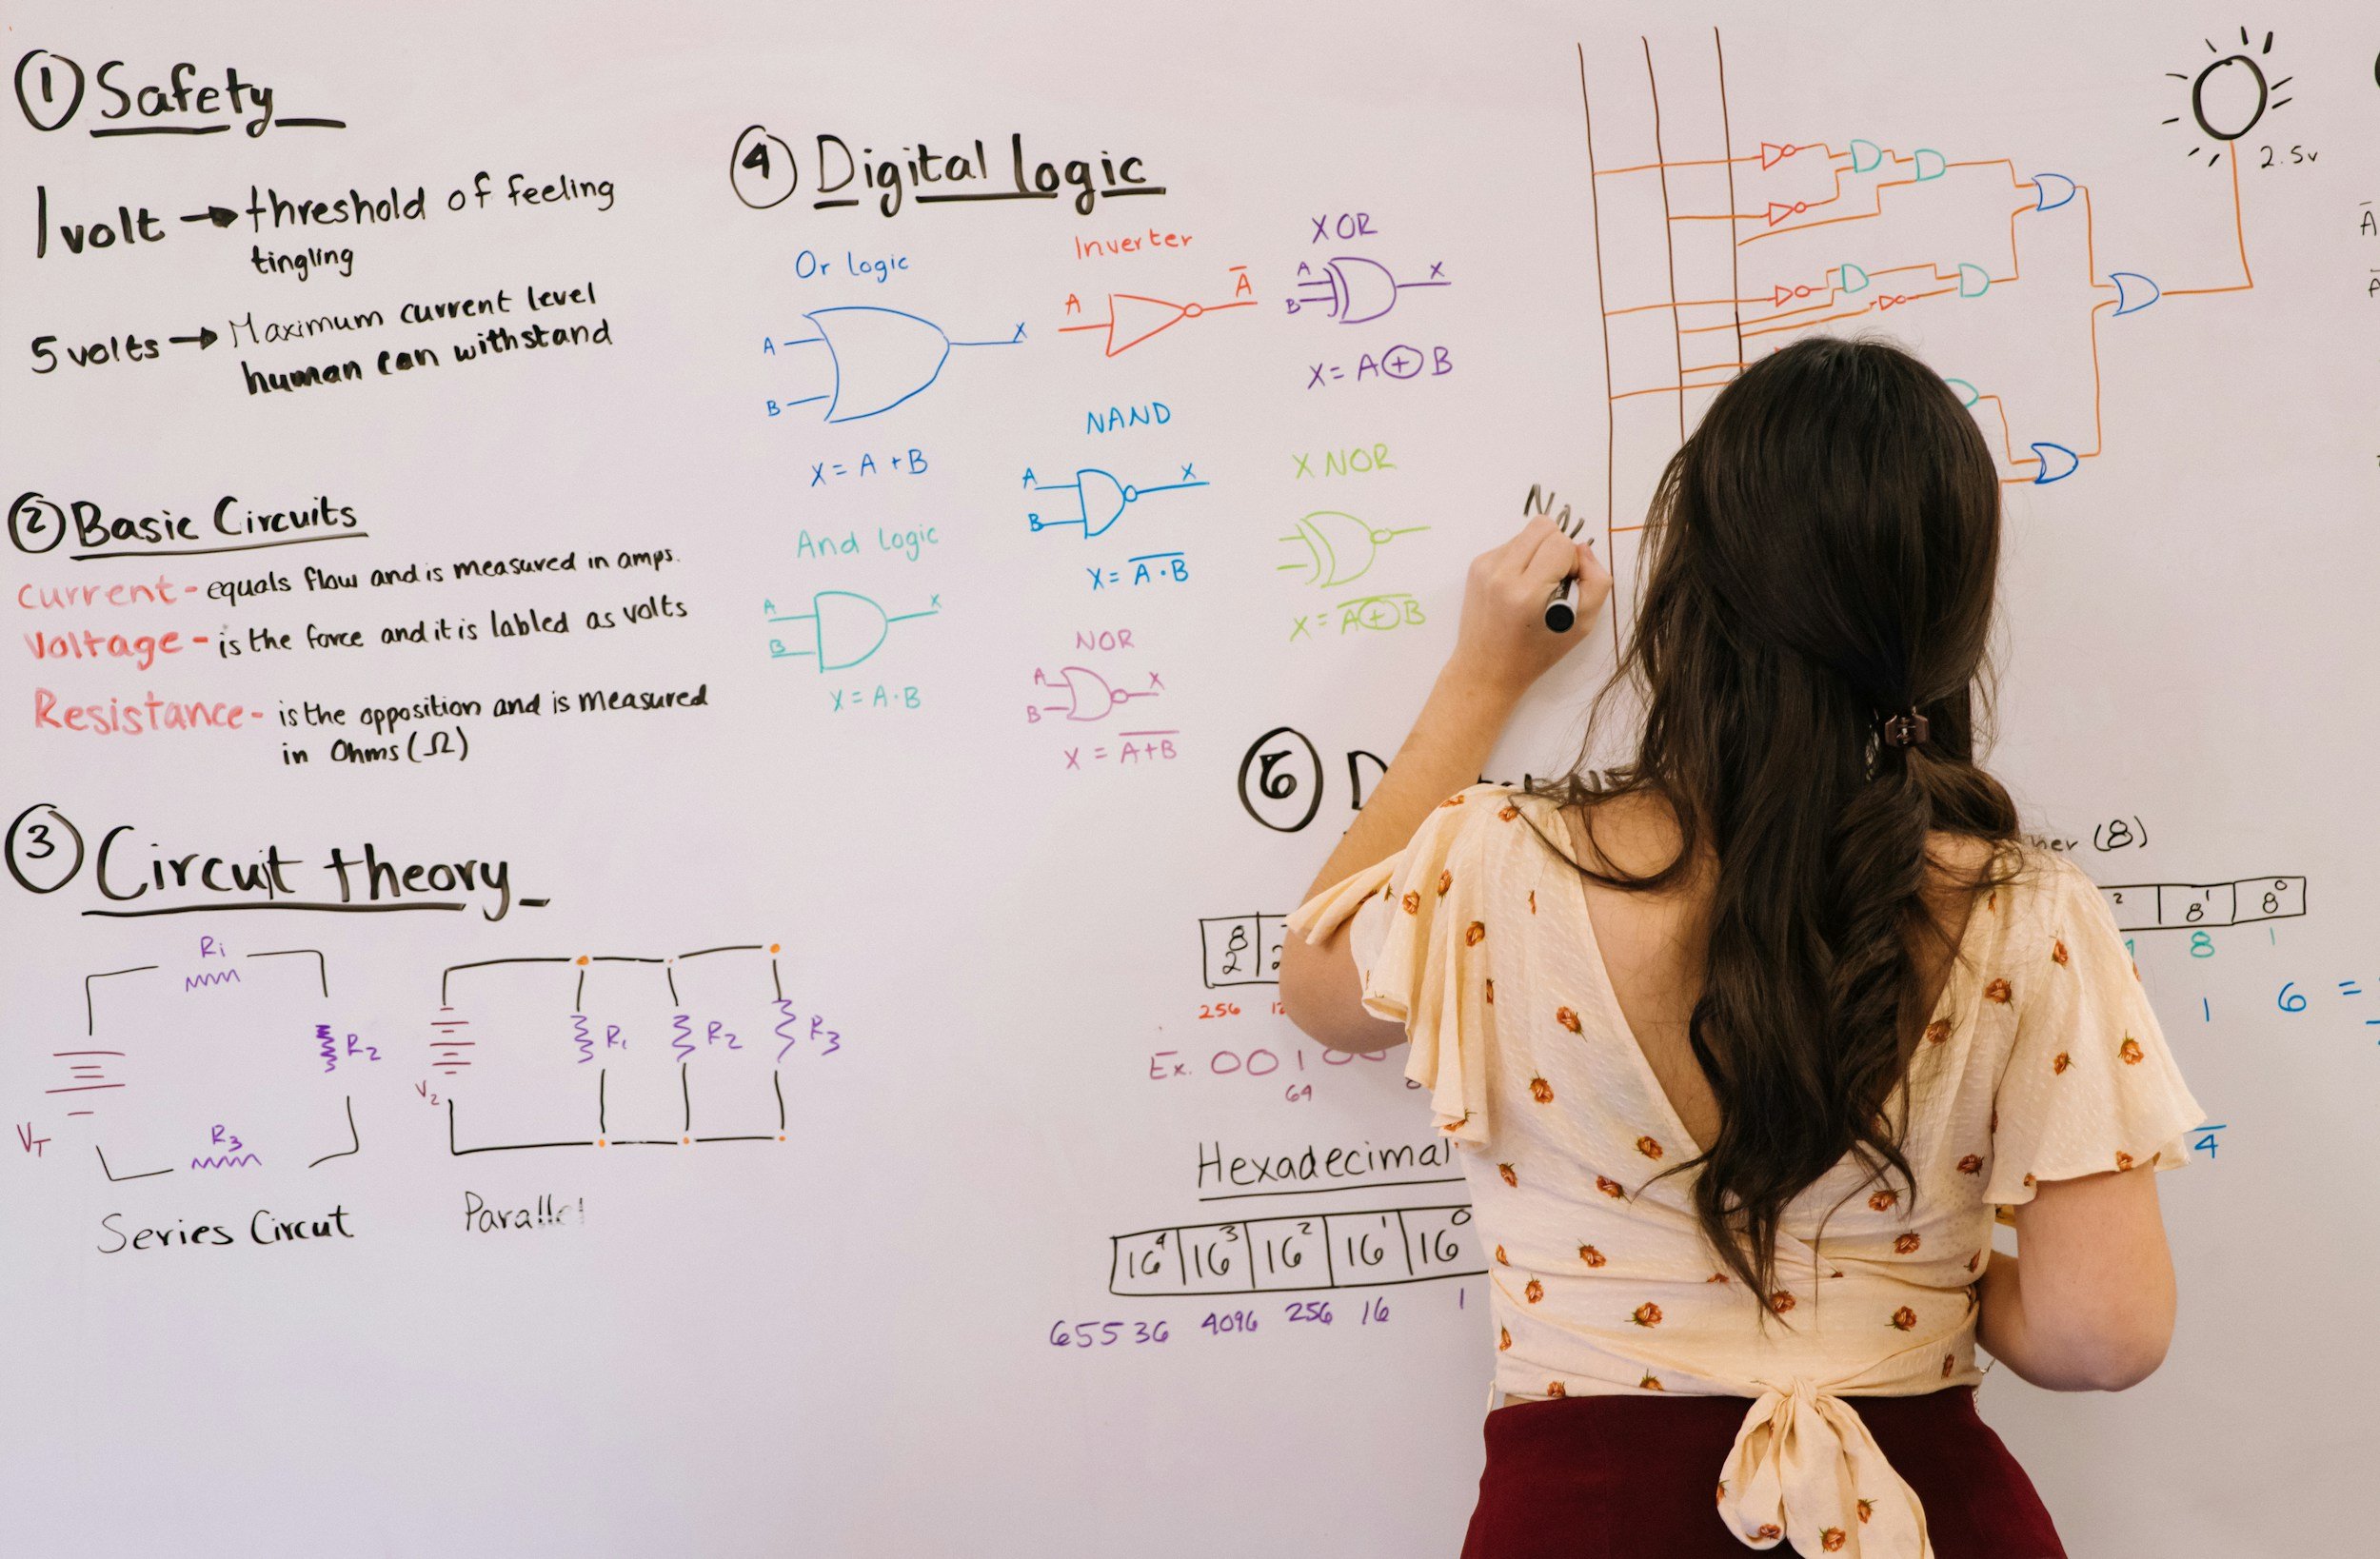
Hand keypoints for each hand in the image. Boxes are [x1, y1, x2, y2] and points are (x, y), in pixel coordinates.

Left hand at [1444, 516, 1610, 699]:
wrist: (1487, 668)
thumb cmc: (1537, 652)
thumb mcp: (1582, 625)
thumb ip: (1596, 581)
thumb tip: (1582, 546)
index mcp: (1526, 592)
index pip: (1562, 543)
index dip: (1572, 561)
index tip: (1565, 586)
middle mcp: (1500, 575)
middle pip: (1543, 526)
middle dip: (1557, 548)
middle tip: (1554, 579)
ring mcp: (1484, 568)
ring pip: (1526, 532)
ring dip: (1538, 552)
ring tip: (1535, 585)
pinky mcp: (1476, 565)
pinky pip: (1511, 544)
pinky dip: (1522, 558)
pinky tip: (1518, 586)